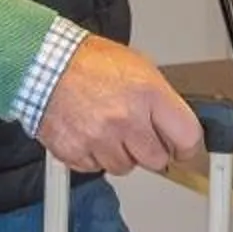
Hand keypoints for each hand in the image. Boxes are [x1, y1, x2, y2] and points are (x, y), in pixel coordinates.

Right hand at [37, 36, 205, 175]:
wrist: (45, 66)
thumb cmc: (89, 63)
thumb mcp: (139, 67)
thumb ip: (161, 99)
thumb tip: (175, 122)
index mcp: (149, 95)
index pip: (187, 138)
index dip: (186, 146)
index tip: (181, 148)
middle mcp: (126, 119)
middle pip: (157, 160)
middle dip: (151, 151)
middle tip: (139, 135)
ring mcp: (100, 138)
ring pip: (125, 167)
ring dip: (120, 154)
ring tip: (109, 129)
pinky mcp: (76, 152)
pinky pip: (96, 168)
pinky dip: (94, 156)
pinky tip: (90, 133)